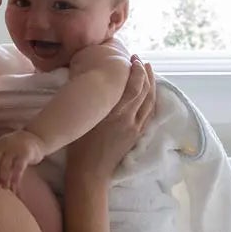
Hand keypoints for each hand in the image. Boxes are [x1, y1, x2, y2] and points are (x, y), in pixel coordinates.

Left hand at [0, 130, 46, 191]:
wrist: (37, 137)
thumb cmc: (18, 148)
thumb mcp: (6, 149)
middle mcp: (3, 145)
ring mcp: (14, 148)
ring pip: (5, 165)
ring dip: (4, 178)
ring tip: (6, 188)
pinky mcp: (25, 153)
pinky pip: (18, 168)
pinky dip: (15, 178)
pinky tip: (15, 186)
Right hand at [68, 57, 156, 180]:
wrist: (90, 171)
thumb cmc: (79, 145)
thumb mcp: (84, 118)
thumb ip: (95, 100)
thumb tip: (97, 82)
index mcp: (115, 112)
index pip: (133, 85)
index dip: (136, 70)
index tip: (133, 59)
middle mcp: (129, 118)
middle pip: (145, 91)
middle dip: (145, 73)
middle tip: (141, 61)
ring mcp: (135, 128)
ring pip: (150, 102)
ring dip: (151, 84)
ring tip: (149, 71)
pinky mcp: (136, 135)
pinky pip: (149, 113)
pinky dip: (151, 99)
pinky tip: (149, 92)